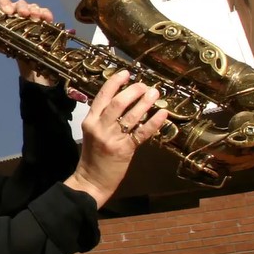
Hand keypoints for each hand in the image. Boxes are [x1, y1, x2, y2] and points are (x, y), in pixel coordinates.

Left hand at [0, 0, 55, 85]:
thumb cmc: (8, 45)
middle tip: (24, 14)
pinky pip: (44, 12)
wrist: (24, 56)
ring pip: (32, 6)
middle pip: (19, 3)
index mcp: (4, 12)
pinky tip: (47, 19)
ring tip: (35, 18)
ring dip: (34, 10)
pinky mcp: (42, 18)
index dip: (4, 3)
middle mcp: (17, 10)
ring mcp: (30, 13)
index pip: (2, 0)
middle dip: (21, 7)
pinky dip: (46, 14)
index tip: (7, 12)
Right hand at [65, 70, 168, 207]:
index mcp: (90, 120)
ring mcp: (113, 139)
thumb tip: (122, 100)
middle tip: (144, 85)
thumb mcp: (92, 132)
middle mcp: (100, 127)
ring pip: (132, 115)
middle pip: (118, 102)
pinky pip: (142, 132)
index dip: (115, 82)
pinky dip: (154, 121)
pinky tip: (163, 113)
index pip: (102, 96)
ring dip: (145, 102)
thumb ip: (102, 117)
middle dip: (133, 91)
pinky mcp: (125, 150)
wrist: (91, 180)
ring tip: (155, 93)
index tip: (126, 73)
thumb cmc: (93, 156)